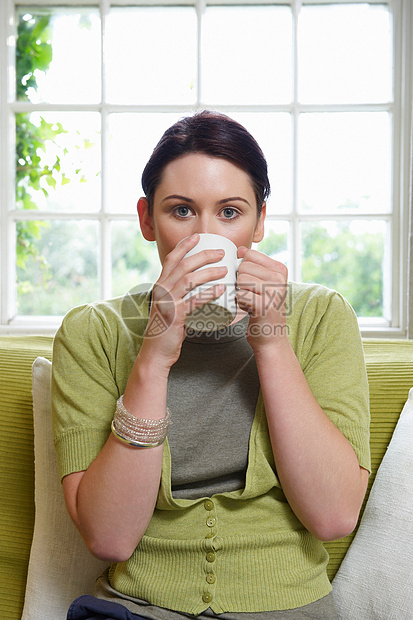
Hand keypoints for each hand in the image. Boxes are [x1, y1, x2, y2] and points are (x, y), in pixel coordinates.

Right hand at [140, 234, 227, 369]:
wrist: (156, 354)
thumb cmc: (167, 332)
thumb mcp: (171, 308)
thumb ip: (182, 297)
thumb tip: (201, 290)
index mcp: (160, 285)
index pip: (172, 259)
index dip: (184, 246)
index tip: (198, 237)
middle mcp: (162, 290)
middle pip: (183, 265)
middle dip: (203, 255)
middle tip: (221, 252)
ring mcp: (167, 302)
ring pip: (189, 279)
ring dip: (209, 272)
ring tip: (225, 269)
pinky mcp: (174, 316)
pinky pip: (193, 301)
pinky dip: (208, 294)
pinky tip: (221, 290)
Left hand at [236, 247, 288, 351]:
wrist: (271, 338)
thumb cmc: (263, 309)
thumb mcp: (264, 283)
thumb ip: (254, 266)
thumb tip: (240, 249)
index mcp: (280, 269)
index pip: (249, 254)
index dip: (243, 269)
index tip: (252, 283)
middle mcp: (279, 278)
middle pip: (243, 267)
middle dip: (240, 282)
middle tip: (251, 295)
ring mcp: (273, 291)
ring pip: (240, 279)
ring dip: (240, 292)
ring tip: (250, 301)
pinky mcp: (264, 305)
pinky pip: (240, 295)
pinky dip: (239, 303)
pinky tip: (249, 309)